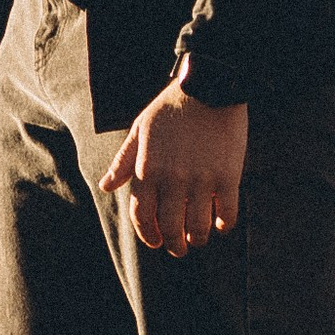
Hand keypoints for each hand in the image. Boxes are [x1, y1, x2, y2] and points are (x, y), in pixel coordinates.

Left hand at [100, 85, 247, 257]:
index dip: (148, 235)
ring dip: (197, 239)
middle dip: (174, 246)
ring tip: (198, 238)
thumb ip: (124, 162)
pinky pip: (227, 214)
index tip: (155, 241)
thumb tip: (106, 187)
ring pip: (198, 228)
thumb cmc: (171, 108)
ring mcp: (202, 180)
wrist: (210, 85)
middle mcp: (173, 180)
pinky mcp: (228, 176)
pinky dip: (223, 225)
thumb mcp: (140, 130)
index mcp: (149, 170)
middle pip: (171, 229)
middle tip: (179, 248)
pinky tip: (221, 223)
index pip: (143, 216)